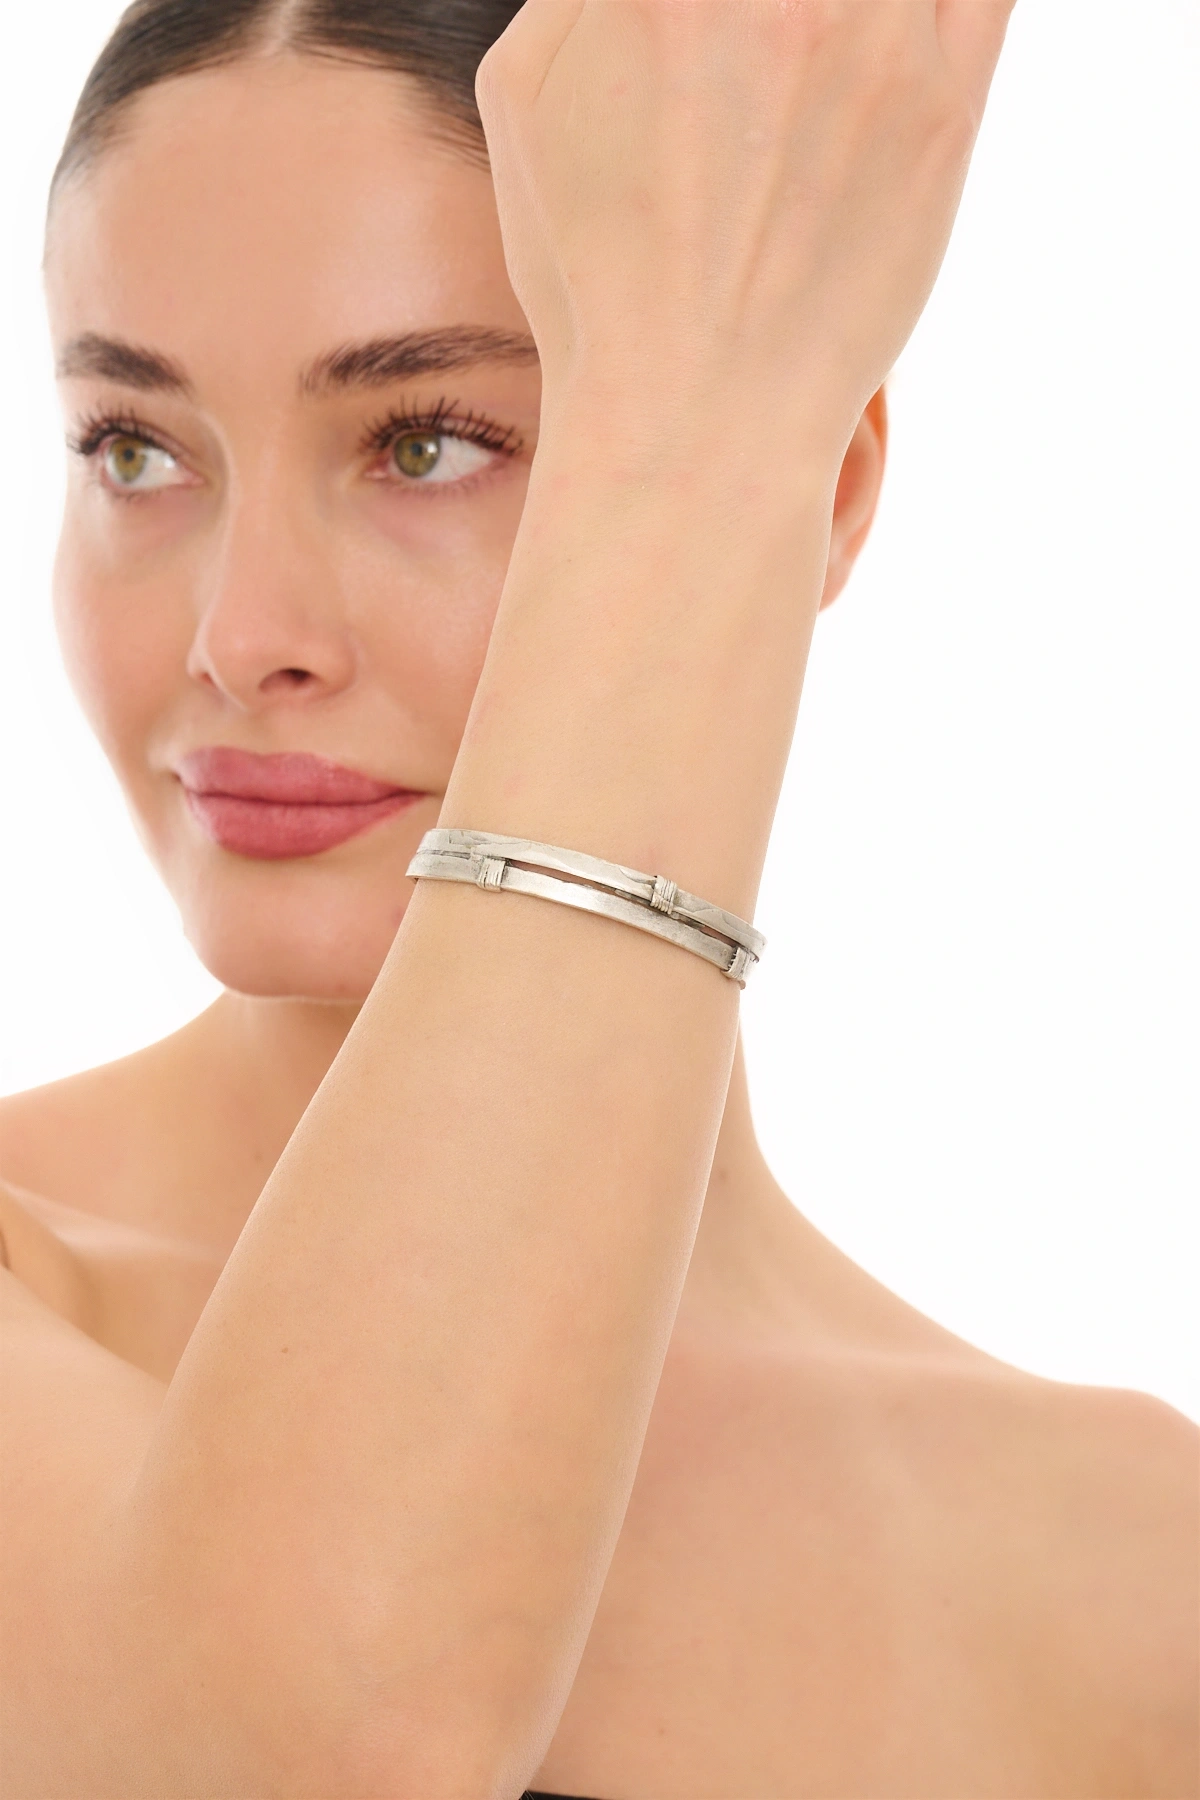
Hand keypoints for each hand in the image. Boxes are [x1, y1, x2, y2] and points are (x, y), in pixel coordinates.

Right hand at [477, 0, 1015, 457]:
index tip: (720, 16)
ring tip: (840, 47)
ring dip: (861, 9)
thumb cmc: (597, 277)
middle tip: (785, 37)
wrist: (697, 412)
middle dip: (799, 3)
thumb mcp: (526, 100)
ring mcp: (871, 38)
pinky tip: (906, 34)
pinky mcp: (948, 104)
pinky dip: (947, 1)